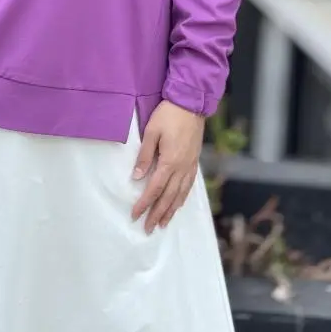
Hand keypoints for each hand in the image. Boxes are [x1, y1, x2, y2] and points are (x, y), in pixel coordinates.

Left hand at [131, 100, 204, 233]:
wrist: (191, 102)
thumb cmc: (168, 115)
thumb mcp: (151, 132)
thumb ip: (144, 155)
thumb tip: (136, 177)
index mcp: (169, 161)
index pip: (155, 189)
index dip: (144, 204)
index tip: (135, 215)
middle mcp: (182, 168)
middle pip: (168, 197)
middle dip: (157, 214)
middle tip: (148, 228)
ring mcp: (190, 165)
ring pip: (180, 194)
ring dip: (171, 210)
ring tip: (163, 224)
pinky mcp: (195, 160)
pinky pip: (189, 185)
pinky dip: (182, 198)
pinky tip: (178, 203)